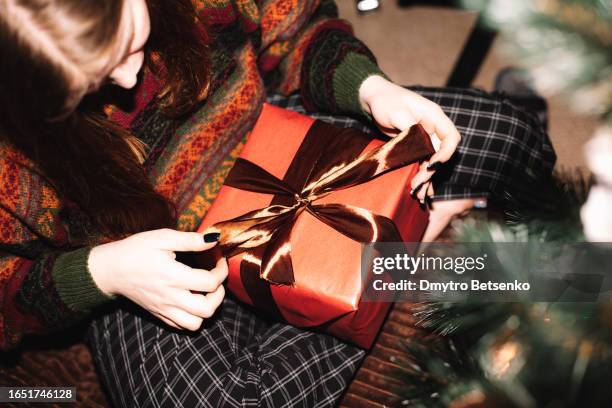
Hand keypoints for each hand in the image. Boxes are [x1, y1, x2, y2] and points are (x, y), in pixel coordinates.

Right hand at [89, 228, 226, 330]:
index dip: (221, 271)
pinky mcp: (159, 315)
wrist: (110, 269)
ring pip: (195, 324)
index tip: (218, 259)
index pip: (210, 283)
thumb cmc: (136, 250)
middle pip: (207, 309)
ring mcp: (164, 309)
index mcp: (173, 277)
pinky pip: (181, 326)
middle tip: (215, 280)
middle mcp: (170, 297)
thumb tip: (214, 240)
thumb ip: (190, 240)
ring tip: (205, 293)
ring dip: (206, 309)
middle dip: (219, 295)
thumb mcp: (163, 237)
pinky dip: (192, 317)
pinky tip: (191, 300)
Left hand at [359, 75, 460, 202]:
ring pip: (431, 161)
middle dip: (430, 171)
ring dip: (425, 177)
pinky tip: (418, 189)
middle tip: (417, 184)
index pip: (451, 138)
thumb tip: (420, 146)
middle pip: (440, 154)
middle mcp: (433, 129)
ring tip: (417, 193)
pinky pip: (421, 162)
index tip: (431, 165)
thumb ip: (410, 129)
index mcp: (434, 117)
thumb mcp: (397, 113)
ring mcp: (424, 138)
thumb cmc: (386, 101)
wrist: (374, 98)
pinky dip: (419, 174)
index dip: (445, 153)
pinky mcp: (414, 146)